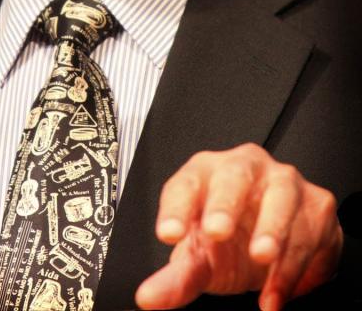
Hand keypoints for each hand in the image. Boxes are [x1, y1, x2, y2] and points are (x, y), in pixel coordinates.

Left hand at [134, 143, 341, 309]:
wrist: (276, 248)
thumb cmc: (231, 242)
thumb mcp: (201, 260)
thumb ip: (176, 279)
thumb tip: (149, 297)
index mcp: (205, 175)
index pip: (185, 184)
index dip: (175, 207)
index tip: (168, 233)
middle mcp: (243, 168)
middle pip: (233, 174)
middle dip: (225, 202)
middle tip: (216, 231)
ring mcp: (283, 181)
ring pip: (280, 197)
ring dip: (272, 230)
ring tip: (261, 259)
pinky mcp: (317, 205)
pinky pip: (308, 231)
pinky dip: (294, 266)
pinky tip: (276, 292)